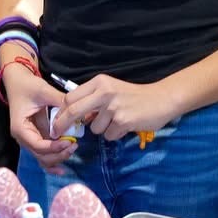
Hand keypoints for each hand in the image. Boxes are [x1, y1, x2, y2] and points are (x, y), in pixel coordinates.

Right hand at [2, 60, 74, 169]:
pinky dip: (53, 159)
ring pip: (42, 158)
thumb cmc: (27, 85)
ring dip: (57, 158)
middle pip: (41, 156)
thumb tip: (79, 111)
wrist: (18, 81)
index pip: (38, 145)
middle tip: (74, 145)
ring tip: (72, 149)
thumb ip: (60, 101)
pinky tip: (63, 168)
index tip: (70, 141)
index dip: (54, 147)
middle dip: (58, 154)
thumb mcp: (44, 91)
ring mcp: (29, 139)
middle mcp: (22, 138)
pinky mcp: (36, 137)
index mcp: (20, 128)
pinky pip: (44, 153)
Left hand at [55, 74, 181, 139]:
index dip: (62, 111)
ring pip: (94, 128)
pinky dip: (115, 134)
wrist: (162, 99)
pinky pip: (109, 135)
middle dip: (62, 124)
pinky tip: (126, 125)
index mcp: (99, 82)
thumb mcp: (111, 90)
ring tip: (117, 120)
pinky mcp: (123, 121)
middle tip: (56, 133)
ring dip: (103, 129)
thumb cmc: (134, 96)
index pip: (71, 97)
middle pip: (74, 111)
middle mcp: (104, 92)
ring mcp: (113, 107)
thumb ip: (92, 99)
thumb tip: (73, 116)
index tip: (56, 122)